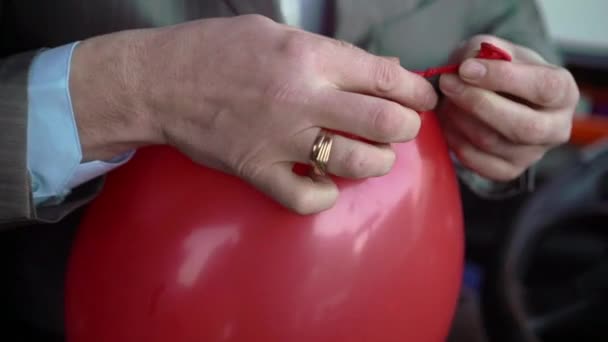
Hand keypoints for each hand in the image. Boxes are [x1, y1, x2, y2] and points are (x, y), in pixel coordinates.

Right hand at [70, 15, 436, 213]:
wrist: (159, 82)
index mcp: (308, 57)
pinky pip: (307, 199)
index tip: (423, 99)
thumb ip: (331, 53)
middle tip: (401, 128)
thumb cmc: (216, 50)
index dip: (417, 91)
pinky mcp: (258, 170)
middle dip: (406, 128)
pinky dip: (326, 196)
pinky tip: (326, 184)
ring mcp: (279, 139)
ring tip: (374, 156)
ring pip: (356, 162)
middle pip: (384, 122)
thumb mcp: (275, 33)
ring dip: (378, 162)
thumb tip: (382, 72)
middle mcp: (300, 98)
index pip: (385, 77)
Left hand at [438, 35, 578, 180]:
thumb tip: (469, 64)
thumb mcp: (497, 50)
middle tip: (447, 83)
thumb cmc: (501, 71)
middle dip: (477, 103)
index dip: (502, 78)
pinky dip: (455, 140)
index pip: (543, 87)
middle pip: (521, 126)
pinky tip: (447, 121)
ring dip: (459, 119)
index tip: (466, 69)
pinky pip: (477, 161)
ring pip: (492, 143)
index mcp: (563, 92)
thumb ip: (485, 51)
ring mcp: (533, 154)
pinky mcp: (508, 170)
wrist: (497, 97)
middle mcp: (556, 127)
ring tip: (444, 99)